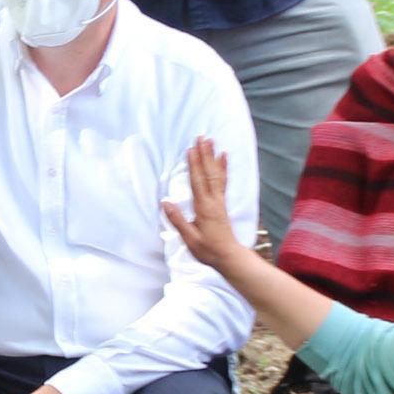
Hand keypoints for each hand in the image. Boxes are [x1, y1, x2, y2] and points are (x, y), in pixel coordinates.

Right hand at [161, 137, 250, 270]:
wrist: (229, 256)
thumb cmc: (207, 249)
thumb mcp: (189, 238)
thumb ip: (177, 220)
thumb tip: (165, 203)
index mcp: (203, 207)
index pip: (197, 182)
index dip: (193, 165)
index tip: (190, 149)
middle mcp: (213, 201)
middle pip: (208, 173)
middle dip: (204, 155)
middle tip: (202, 137)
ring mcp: (220, 201)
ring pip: (216, 174)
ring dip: (213, 157)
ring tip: (211, 141)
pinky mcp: (223, 204)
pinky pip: (223, 181)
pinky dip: (223, 168)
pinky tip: (223, 157)